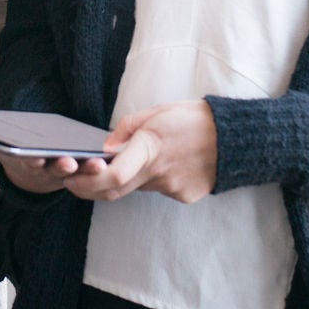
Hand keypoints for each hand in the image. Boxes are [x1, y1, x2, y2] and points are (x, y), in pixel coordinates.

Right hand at [0, 145, 100, 193]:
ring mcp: (67, 174)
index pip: (28, 163)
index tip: (34, 157)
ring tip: (98, 162)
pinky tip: (112, 155)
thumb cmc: (17, 157)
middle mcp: (47, 172)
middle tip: (69, 162)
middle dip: (61, 166)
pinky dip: (101, 164)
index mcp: (26, 165)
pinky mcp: (83, 170)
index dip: (31, 160)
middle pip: (54, 170)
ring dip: (88, 169)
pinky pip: (93, 169)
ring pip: (78, 173)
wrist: (35, 180)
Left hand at [62, 99, 216, 203]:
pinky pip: (160, 190)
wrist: (236, 137)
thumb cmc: (194, 119)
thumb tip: (106, 147)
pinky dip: (156, 179)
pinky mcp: (185, 196)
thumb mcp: (157, 111)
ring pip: (139, 188)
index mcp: (150, 148)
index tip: (72, 179)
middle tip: (78, 181)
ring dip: (130, 178)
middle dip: (92, 188)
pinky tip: (170, 162)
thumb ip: (127, 128)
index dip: (87, 182)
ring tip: (142, 157)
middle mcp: (159, 173)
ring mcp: (173, 188)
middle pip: (115, 191)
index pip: (112, 177)